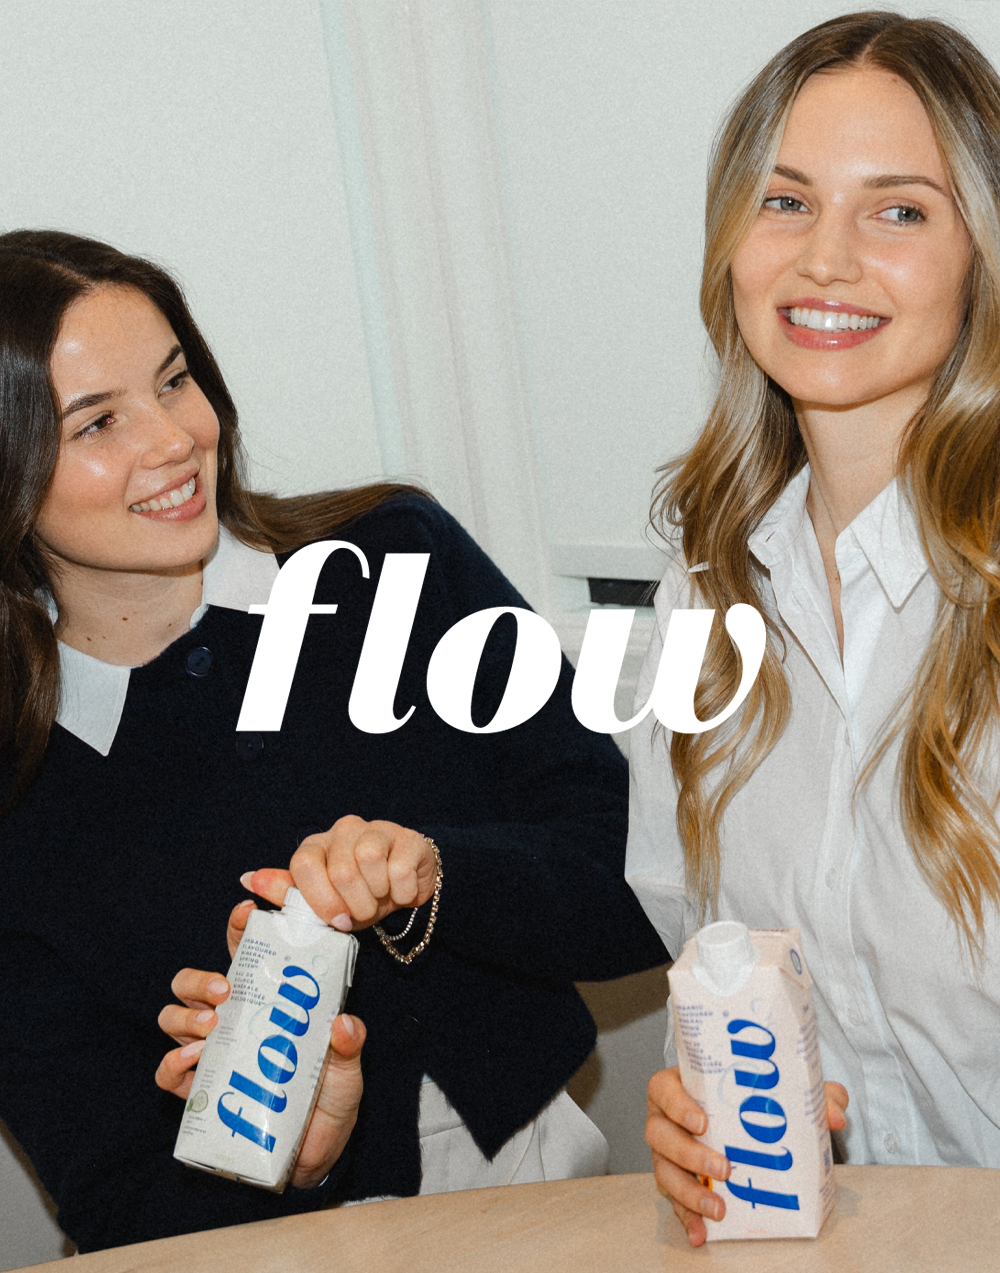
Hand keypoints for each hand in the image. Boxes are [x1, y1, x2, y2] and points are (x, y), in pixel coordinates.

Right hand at [155, 899, 366, 1188]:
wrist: (317, 1155)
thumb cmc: (330, 1099)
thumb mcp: (348, 1068)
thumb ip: (348, 1044)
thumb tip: (343, 1022)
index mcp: (266, 1001)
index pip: (245, 952)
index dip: (240, 926)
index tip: (248, 909)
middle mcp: (233, 1021)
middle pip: (194, 982)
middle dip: (202, 978)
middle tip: (227, 989)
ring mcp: (212, 1055)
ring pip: (174, 1016)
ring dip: (185, 1014)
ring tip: (212, 1024)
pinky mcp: (199, 1092)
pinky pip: (168, 1071)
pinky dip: (172, 1063)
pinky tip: (191, 1059)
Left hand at [242, 814, 438, 931]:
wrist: (405, 887)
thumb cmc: (358, 896)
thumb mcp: (323, 903)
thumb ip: (288, 893)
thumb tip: (248, 879)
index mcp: (317, 846)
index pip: (304, 864)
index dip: (319, 898)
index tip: (336, 921)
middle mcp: (343, 830)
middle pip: (341, 870)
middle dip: (355, 905)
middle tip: (363, 913)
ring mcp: (377, 829)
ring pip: (369, 861)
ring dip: (377, 896)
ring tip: (380, 899)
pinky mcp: (408, 837)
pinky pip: (399, 869)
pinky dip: (402, 893)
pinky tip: (401, 892)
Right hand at [646, 1066, 848, 1246]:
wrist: (743, 1121)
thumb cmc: (747, 1098)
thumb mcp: (777, 1090)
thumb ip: (808, 1095)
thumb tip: (834, 1115)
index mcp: (680, 1087)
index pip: (663, 1089)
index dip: (676, 1104)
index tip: (702, 1121)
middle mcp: (666, 1120)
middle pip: (660, 1134)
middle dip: (689, 1154)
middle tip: (723, 1169)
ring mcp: (668, 1153)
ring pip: (664, 1171)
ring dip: (689, 1192)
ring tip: (718, 1208)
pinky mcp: (675, 1183)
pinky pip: (674, 1202)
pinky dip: (687, 1219)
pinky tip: (701, 1233)